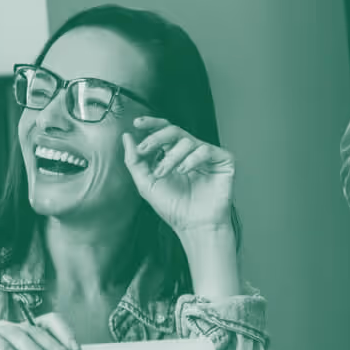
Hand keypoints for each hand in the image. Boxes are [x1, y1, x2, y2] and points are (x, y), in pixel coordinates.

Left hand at [122, 117, 234, 233]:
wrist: (193, 226)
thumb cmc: (173, 208)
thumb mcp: (146, 183)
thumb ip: (134, 161)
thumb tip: (127, 137)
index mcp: (173, 155)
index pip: (163, 131)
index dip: (151, 124)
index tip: (137, 124)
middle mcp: (190, 152)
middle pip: (173, 130)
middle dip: (156, 137)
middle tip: (144, 148)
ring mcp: (206, 155)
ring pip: (187, 140)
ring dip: (171, 156)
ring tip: (163, 173)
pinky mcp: (223, 160)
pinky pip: (205, 149)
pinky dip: (192, 159)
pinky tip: (184, 171)